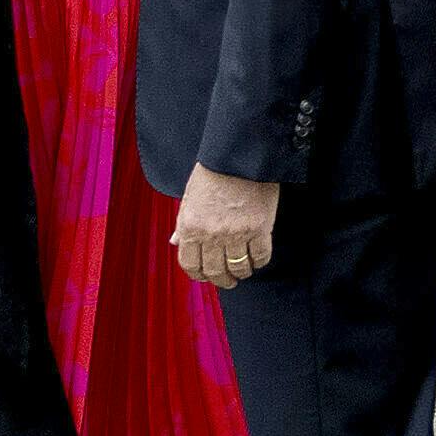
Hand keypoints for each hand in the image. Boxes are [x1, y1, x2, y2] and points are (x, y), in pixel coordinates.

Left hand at [172, 164, 278, 289]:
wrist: (238, 155)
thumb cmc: (212, 173)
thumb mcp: (189, 197)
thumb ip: (183, 223)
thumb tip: (176, 242)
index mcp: (190, 227)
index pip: (190, 264)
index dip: (198, 275)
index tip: (206, 276)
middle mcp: (211, 234)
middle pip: (215, 271)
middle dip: (222, 279)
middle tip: (228, 280)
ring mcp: (236, 233)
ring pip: (239, 268)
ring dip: (241, 273)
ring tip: (244, 270)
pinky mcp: (259, 228)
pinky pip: (260, 256)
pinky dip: (259, 262)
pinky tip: (257, 258)